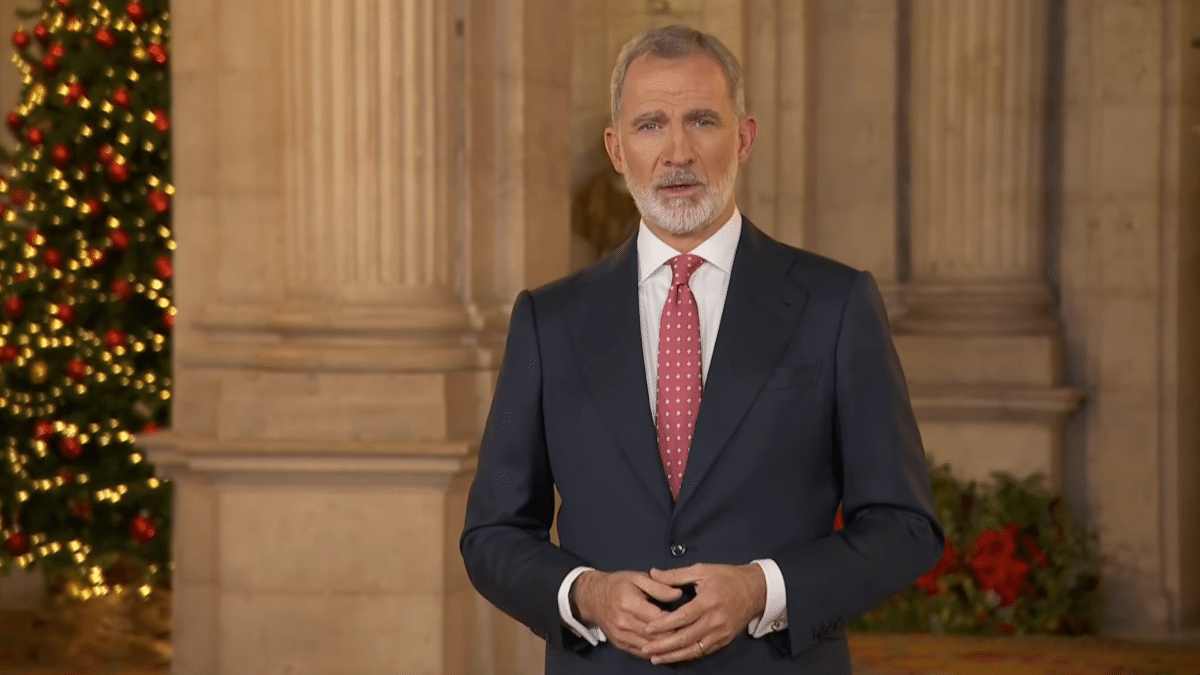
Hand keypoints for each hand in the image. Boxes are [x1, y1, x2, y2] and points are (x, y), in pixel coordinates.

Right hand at [572, 570, 684, 658]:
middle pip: (656, 636)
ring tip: (684, 642)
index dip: (677, 620)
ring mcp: (621, 636)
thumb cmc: (617, 584)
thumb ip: (659, 586)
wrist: (591, 597)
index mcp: (630, 604)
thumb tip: (679, 594)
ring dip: (667, 647)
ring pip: (650, 647)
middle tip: (692, 632)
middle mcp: (625, 623)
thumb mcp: (638, 578)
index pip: (659, 618)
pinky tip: (667, 648)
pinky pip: (641, 653)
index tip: (692, 617)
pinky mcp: (620, 644)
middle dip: (676, 636)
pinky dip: (656, 652)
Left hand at [640, 563, 766, 664]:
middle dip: (664, 646)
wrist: (756, 590)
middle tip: (646, 650)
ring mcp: (721, 632)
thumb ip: (675, 575)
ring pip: (694, 649)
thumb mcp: (702, 570)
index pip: (682, 617)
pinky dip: (688, 656)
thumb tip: (653, 573)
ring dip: (673, 656)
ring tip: (656, 659)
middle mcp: (715, 620)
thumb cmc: (727, 577)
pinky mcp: (725, 640)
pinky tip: (675, 657)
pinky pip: (703, 651)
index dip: (663, 625)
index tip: (647, 629)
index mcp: (708, 601)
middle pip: (686, 637)